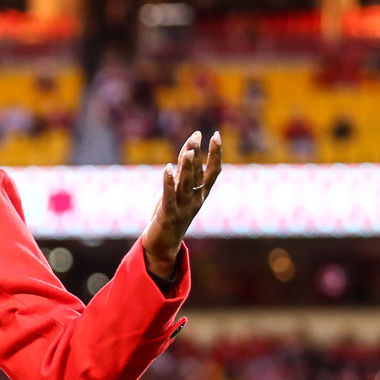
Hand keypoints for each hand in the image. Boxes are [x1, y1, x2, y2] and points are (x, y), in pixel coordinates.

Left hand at [140, 130, 222, 277]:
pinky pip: (169, 196)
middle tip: (196, 135)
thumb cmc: (172, 214)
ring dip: (187, 167)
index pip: (214, 171)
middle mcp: (195, 200)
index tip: (216, 135)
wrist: (164, 245)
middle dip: (197, 154)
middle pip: (198, 174)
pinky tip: (167, 169)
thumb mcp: (181, 191)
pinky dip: (168, 182)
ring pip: (186, 184)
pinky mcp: (168, 215)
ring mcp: (183, 208)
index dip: (216, 153)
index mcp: (201, 194)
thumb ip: (184, 171)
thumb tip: (189, 147)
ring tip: (189, 150)